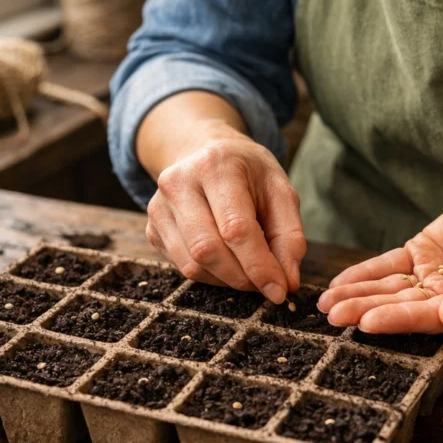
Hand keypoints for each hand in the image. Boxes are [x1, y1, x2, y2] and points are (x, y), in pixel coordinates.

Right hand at [145, 131, 305, 302]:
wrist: (206, 152)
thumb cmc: (248, 173)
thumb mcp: (280, 191)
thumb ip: (289, 235)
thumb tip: (287, 281)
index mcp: (216, 166)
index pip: (235, 228)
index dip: (259, 266)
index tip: (279, 290)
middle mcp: (179, 183)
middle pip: (207, 250)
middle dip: (242, 277)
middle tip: (266, 283)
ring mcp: (159, 207)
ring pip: (192, 265)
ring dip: (227, 280)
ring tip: (248, 269)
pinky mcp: (152, 229)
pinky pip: (182, 267)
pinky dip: (211, 275)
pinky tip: (227, 260)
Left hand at [318, 184, 442, 332]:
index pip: (429, 319)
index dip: (398, 321)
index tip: (367, 323)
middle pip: (401, 307)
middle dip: (366, 311)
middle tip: (331, 316)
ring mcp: (434, 278)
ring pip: (390, 290)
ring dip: (358, 295)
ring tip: (325, 303)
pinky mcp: (423, 255)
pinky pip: (389, 267)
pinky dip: (365, 273)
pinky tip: (340, 283)